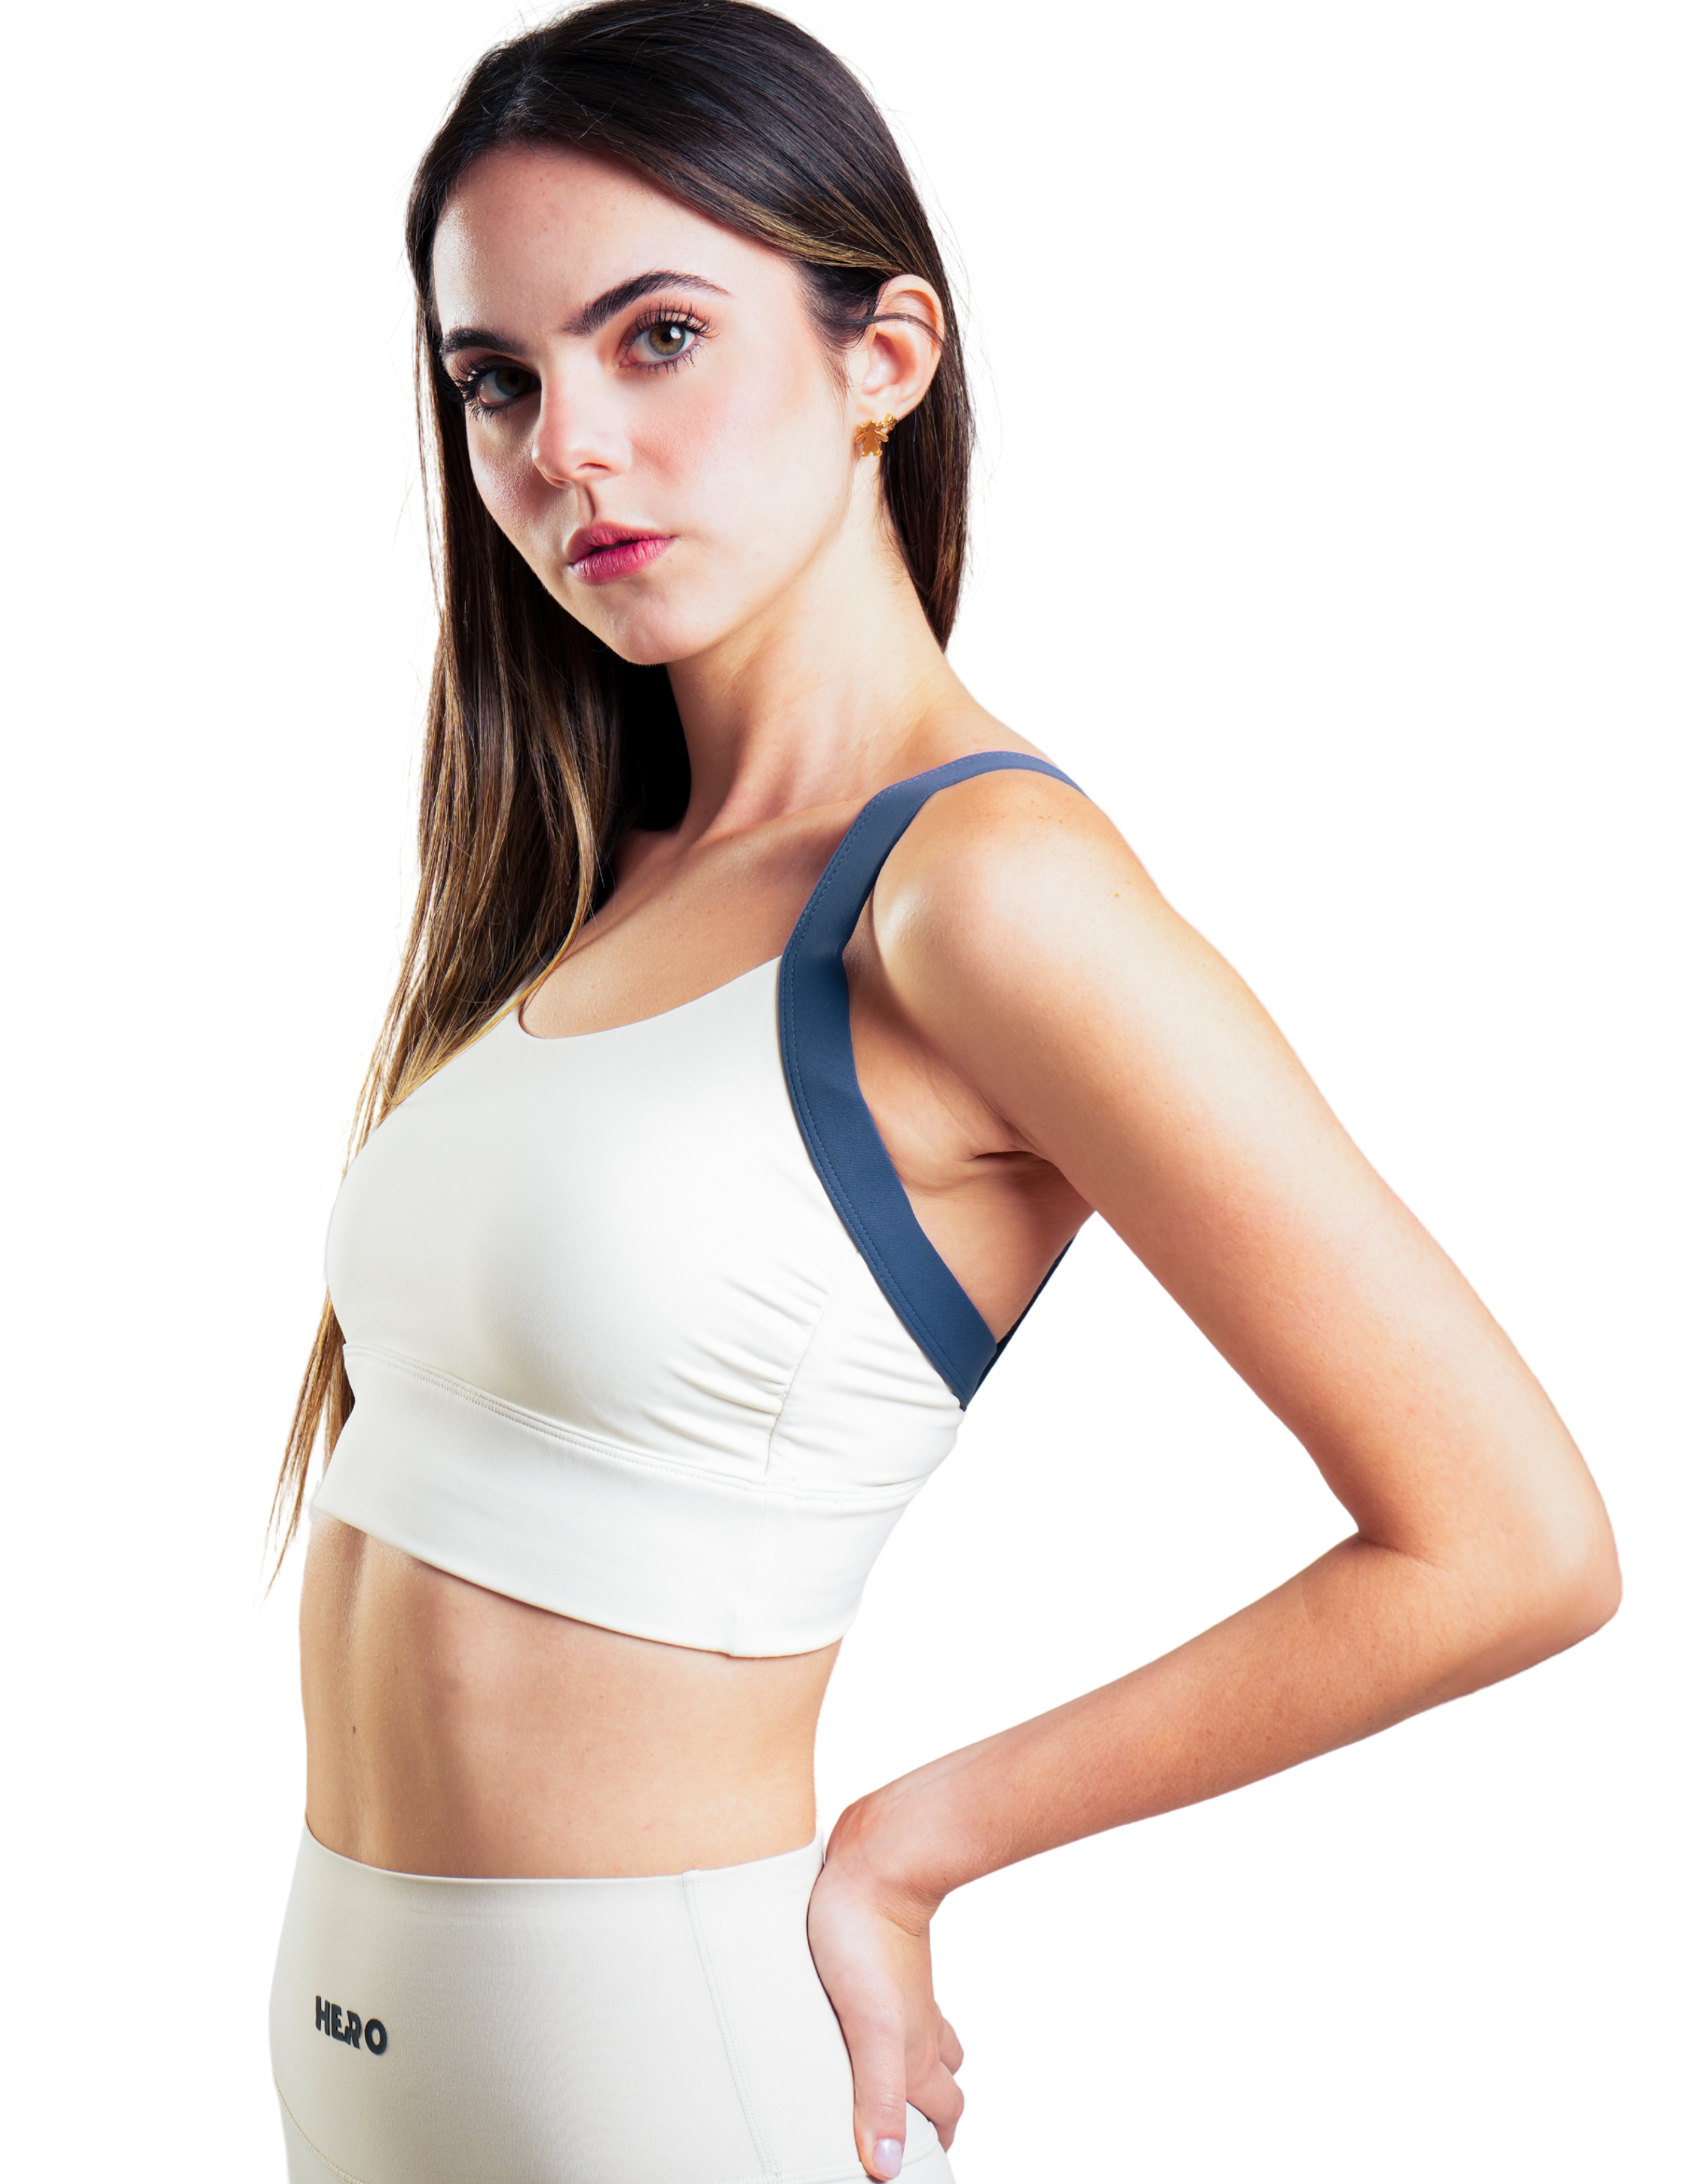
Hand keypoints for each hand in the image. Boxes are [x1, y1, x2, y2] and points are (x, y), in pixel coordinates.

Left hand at [806, 1794, 964, 2179]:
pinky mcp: (883, 1953)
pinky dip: (890, 2015)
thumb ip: (879, 2096)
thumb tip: (887, 2167)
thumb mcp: (867, 2030)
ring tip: (889, 2074)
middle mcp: (919, 2019)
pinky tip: (860, 2007)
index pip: (947, 2107)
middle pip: (943, 2072)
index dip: (940, 2136)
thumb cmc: (866, 1938)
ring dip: (915, 2056)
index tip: (926, 2159)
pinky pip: (898, 1993)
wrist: (875, 1860)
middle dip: (934, 2102)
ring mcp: (903, 1984)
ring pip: (926, 2029)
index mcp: (917, 2047)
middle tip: (910, 2124)